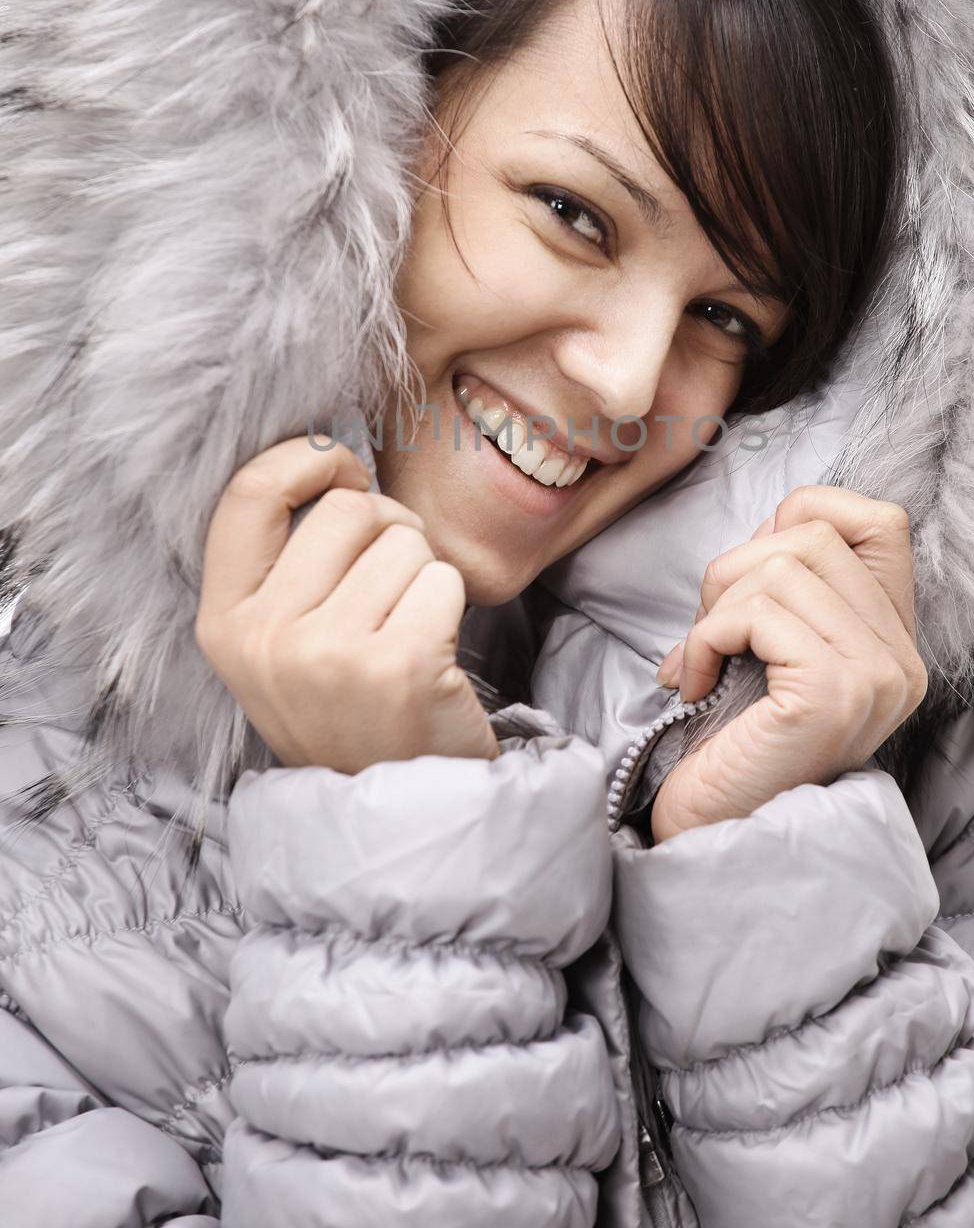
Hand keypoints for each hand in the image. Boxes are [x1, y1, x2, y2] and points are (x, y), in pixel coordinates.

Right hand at [194, 435, 498, 771]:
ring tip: (409, 631)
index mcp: (224, 623)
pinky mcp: (400, 666)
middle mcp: (266, 638)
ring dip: (422, 574)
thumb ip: (287, 559)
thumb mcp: (281, 643)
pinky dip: (452, 606)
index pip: (249, 493)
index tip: (342, 471)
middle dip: (387, 529)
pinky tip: (434, 657)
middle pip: (346, 507)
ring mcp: (330, 654)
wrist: (395, 816)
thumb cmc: (348, 707)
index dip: (305, 459)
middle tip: (391, 587)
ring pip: (403, 540)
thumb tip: (334, 455)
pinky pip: (443, 578)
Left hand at [650, 486, 926, 841]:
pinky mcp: (831, 694)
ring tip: (703, 662)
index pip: (879, 520)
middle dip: (737, 568)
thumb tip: (773, 516)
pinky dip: (704, 639)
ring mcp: (874, 678)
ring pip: (780, 567)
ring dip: (715, 609)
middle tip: (712, 633)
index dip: (805, 517)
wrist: (713, 833)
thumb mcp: (771, 645)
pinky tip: (693, 685)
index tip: (754, 580)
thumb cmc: (731, 739)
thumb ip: (787, 583)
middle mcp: (901, 661)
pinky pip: (754, 613)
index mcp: (894, 643)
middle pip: (814, 535)